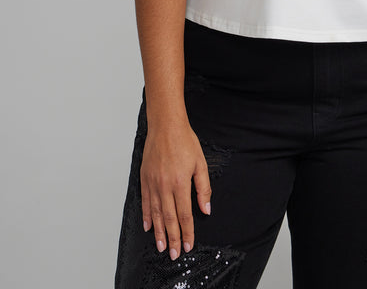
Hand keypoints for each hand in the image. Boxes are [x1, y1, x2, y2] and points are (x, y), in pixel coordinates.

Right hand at [140, 120, 211, 259]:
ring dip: (159, 232)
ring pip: (156, 214)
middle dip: (172, 238)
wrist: (166, 126)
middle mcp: (165, 186)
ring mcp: (153, 183)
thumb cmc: (185, 141)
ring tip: (161, 247)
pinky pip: (146, 202)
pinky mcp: (145, 178)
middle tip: (174, 254)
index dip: (187, 232)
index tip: (188, 245)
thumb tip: (206, 209)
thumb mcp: (201, 163)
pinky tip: (149, 226)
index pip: (184, 215)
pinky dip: (147, 216)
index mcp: (180, 183)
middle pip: (169, 218)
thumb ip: (203, 188)